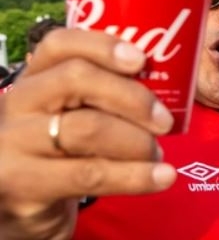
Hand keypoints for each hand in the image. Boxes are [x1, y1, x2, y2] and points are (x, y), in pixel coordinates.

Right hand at [0, 29, 176, 239]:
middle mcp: (15, 103)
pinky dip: (136, 176)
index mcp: (31, 79)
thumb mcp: (69, 118)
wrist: (19, 211)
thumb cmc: (58, 155)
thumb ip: (101, 97)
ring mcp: (12, 144)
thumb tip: (166, 85)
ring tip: (157, 153)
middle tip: (165, 120)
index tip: (141, 59)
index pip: (59, 44)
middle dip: (132, 96)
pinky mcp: (21, 185)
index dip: (103, 45)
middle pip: (75, 79)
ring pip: (86, 128)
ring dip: (137, 141)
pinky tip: (163, 177)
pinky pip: (90, 174)